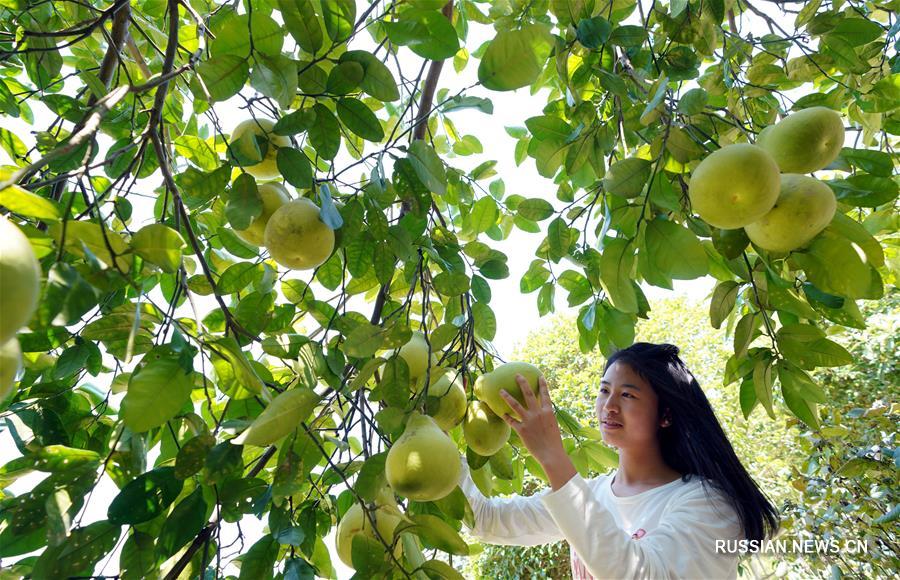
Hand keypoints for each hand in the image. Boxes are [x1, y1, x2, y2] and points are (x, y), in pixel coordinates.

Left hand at [500, 375, 575, 489]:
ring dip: (507, 397)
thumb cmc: (554, 443)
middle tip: (517, 375)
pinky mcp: (522, 430)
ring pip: (515, 405)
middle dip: (522, 383)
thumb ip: (546, 418)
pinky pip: (511, 421)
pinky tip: (501, 413)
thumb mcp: (553, 426)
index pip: (546, 395)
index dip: (543, 385)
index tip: (539, 376)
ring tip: (500, 390)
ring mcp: (529, 421)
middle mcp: (538, 413)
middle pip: (529, 394)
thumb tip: (542, 414)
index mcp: (548, 412)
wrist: (551, 454)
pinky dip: (506, 417)